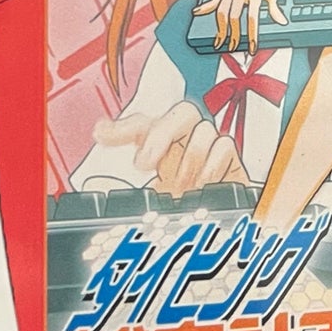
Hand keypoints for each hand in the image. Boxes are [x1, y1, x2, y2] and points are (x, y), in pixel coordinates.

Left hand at [93, 100, 250, 194]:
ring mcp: (210, 144)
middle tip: (144, 163)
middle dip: (161, 134)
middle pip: (183, 111)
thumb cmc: (178, 200)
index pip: (141, 125)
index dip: (121, 128)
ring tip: (180, 186)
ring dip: (189, 160)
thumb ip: (127, 184)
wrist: (211, 218)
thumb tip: (100, 150)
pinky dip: (211, 165)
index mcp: (161, 141)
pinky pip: (224, 147)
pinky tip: (201, 184)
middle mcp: (187, 136)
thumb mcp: (147, 195)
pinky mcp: (231, 157)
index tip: (101, 136)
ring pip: (204, 130)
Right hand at [195, 0, 286, 50]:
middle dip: (233, 34)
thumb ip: (274, 7)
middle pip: (234, 16)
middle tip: (233, 48)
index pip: (252, 17)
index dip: (252, 34)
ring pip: (221, 10)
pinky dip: (205, 6)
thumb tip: (282, 22)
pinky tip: (196, 13)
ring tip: (218, 42)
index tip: (252, 47)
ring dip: (220, 27)